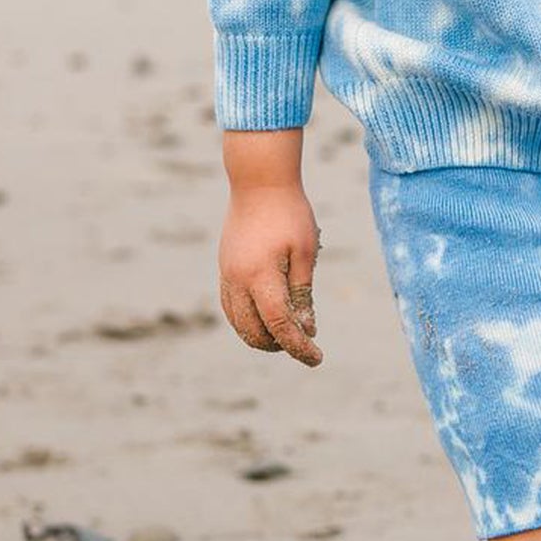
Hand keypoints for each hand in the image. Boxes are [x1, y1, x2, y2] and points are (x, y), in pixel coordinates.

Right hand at [218, 183, 322, 364]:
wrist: (259, 182)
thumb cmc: (290, 214)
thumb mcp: (305, 252)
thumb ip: (302, 293)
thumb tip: (306, 328)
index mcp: (261, 277)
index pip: (280, 326)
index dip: (299, 346)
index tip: (317, 358)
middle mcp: (237, 280)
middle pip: (253, 331)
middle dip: (279, 345)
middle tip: (304, 344)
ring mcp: (226, 274)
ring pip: (237, 322)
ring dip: (261, 336)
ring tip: (287, 334)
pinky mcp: (224, 268)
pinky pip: (230, 306)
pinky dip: (247, 320)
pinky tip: (266, 319)